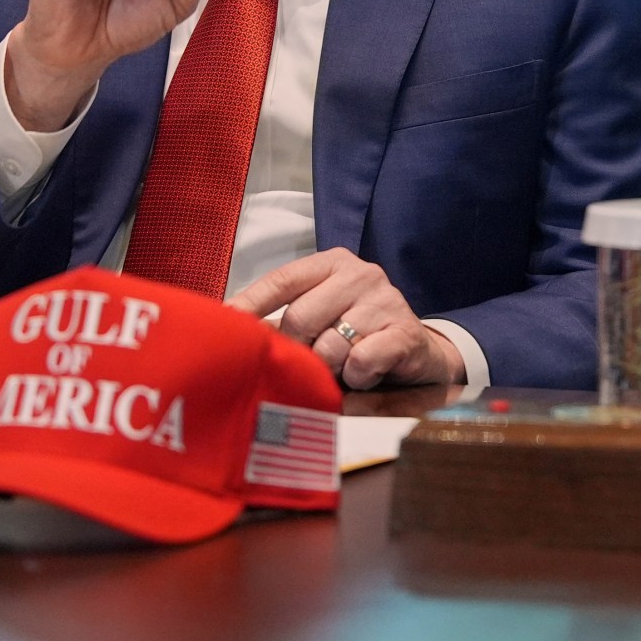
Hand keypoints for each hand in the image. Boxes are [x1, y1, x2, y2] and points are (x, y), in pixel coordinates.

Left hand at [227, 249, 465, 389]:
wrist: (419, 353)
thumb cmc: (357, 334)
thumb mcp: (323, 315)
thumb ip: (286, 319)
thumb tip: (232, 333)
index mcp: (333, 263)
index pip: (282, 280)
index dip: (250, 303)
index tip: (222, 325)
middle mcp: (361, 274)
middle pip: (300, 317)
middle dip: (296, 349)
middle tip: (305, 363)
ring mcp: (386, 300)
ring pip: (330, 345)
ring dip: (329, 368)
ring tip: (341, 367)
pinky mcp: (404, 331)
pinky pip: (360, 361)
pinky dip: (356, 376)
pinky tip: (365, 373)